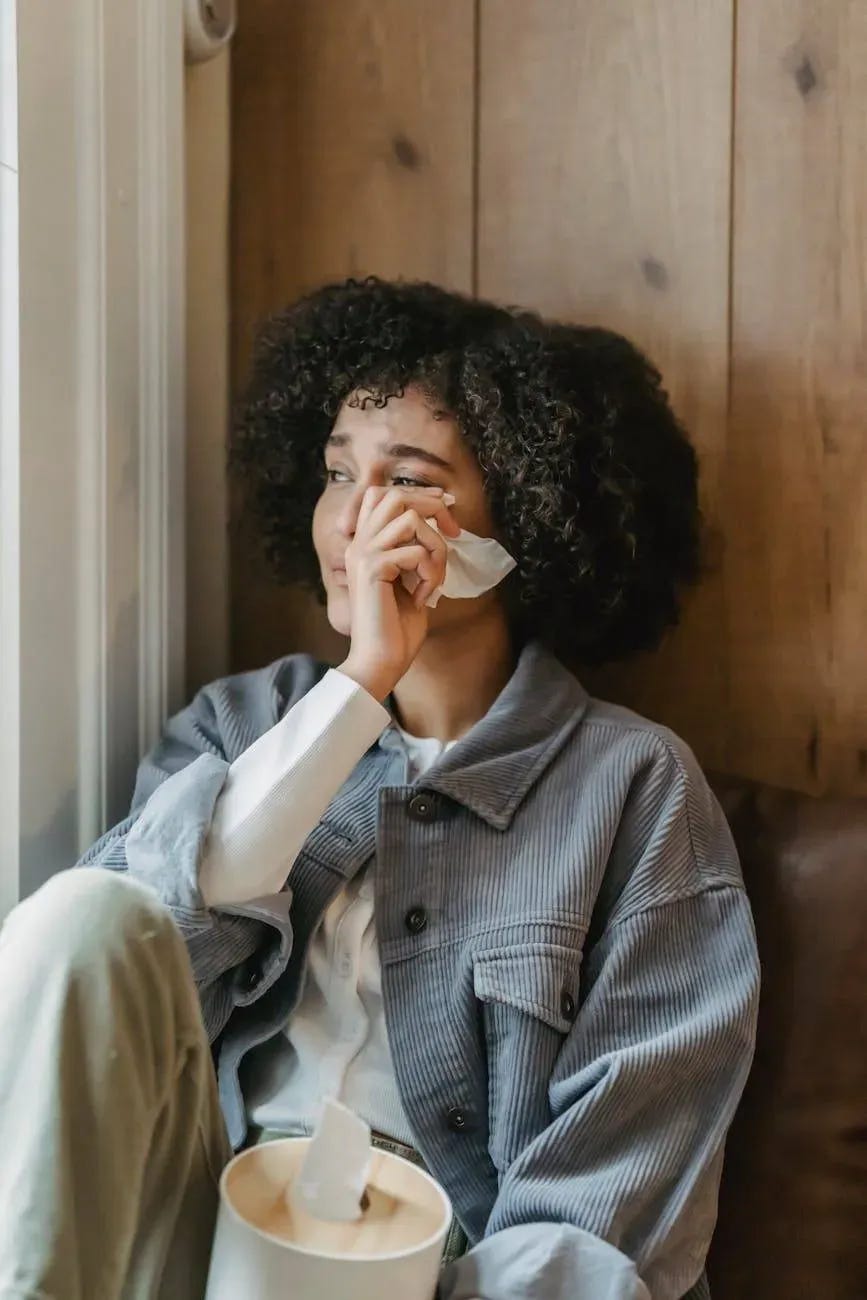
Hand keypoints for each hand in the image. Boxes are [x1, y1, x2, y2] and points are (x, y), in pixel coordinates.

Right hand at [337, 485, 459, 700]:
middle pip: (395, 495)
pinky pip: (415, 551)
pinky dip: (430, 573)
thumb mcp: (409, 580)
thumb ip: (415, 551)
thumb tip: (440, 525)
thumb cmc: (397, 629)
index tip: (445, 513)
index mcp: (363, 545)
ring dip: (434, 548)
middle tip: (453, 533)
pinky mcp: (372, 569)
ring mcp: (362, 554)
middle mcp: (358, 544)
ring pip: (410, 519)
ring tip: (433, 578)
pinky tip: (424, 597)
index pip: (383, 495)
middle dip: (432, 508)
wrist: (380, 662)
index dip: (418, 496)